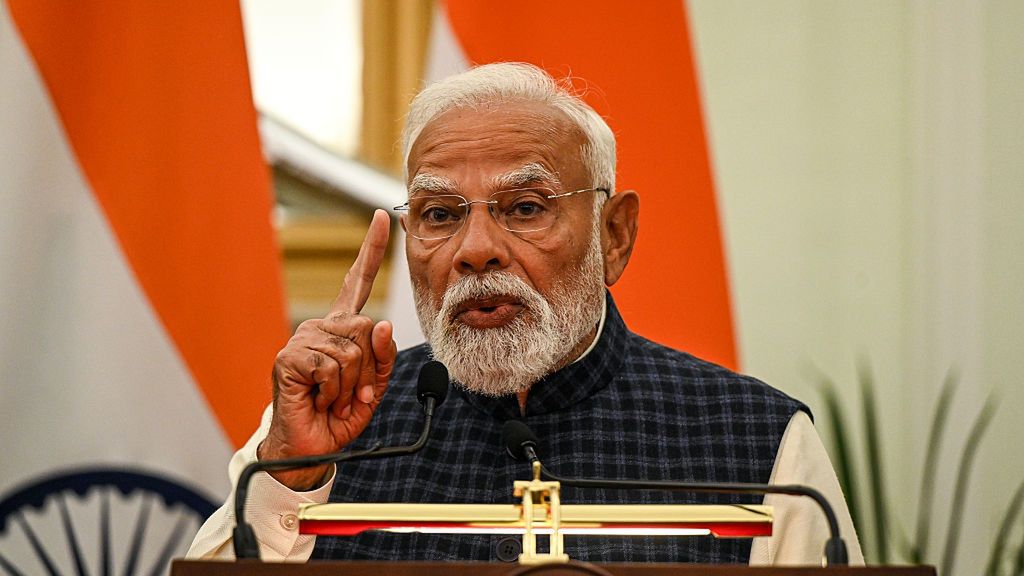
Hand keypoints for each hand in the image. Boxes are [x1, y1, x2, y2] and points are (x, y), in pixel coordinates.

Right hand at [259, 209, 397, 489]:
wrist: (311, 448)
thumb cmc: (340, 416)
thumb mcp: (374, 386)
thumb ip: (384, 356)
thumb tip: (384, 324)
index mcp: (342, 329)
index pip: (357, 282)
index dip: (371, 250)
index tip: (381, 217)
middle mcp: (322, 328)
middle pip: (368, 329)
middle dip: (370, 369)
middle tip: (352, 393)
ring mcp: (302, 340)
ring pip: (353, 351)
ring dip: (352, 385)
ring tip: (333, 398)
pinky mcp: (289, 357)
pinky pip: (332, 366)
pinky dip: (334, 391)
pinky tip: (318, 399)